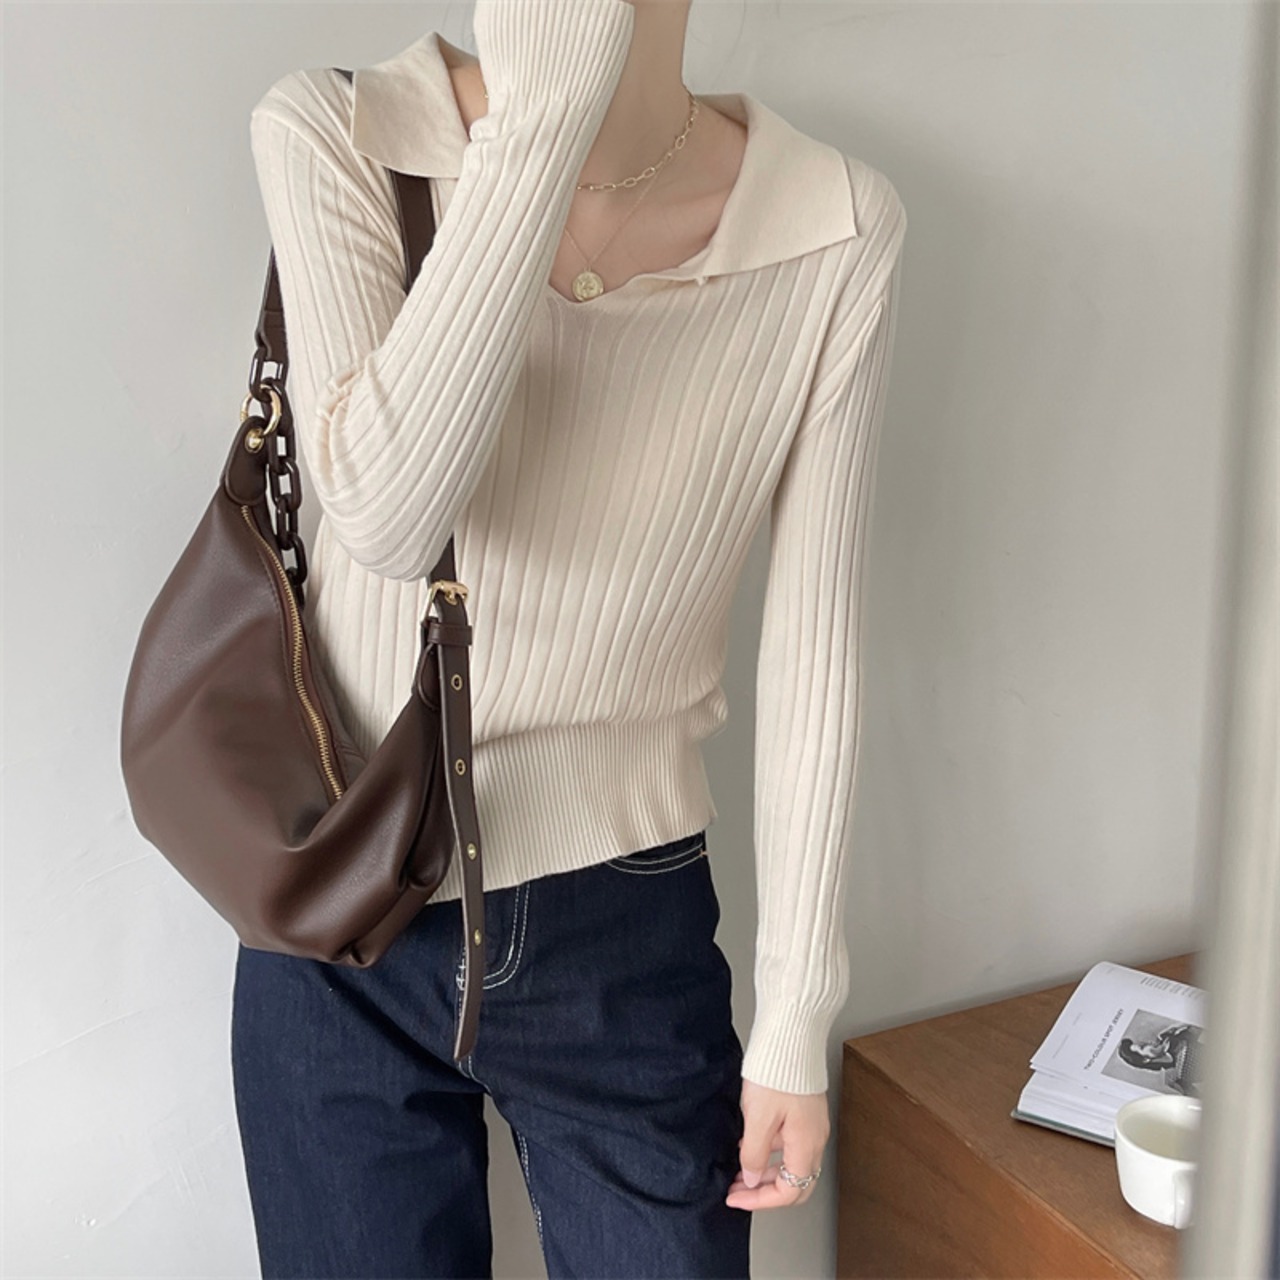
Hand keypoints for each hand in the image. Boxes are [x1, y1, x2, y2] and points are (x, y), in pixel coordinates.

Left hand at [726, 1078, 828, 1210]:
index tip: (736, 1196)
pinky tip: (750, 1142)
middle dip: (765, 1191)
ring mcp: (811, 1124)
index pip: (789, 1191)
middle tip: (739, 1190)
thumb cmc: (777, 1071)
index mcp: (807, 1144)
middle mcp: (814, 1138)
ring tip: (739, 1168)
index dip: (760, 1200)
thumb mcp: (758, 1117)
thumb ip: (754, 1153)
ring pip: (791, 1163)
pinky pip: (790, 1143)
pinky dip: (770, 1151)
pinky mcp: (804, 1110)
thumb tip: (751, 1178)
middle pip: (795, 1182)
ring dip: (765, 1171)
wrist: (791, 1035)